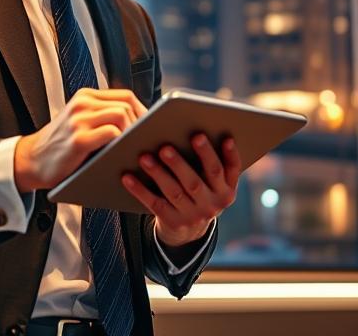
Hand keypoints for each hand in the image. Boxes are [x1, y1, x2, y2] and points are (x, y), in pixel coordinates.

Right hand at [14, 88, 146, 192]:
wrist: (31, 160)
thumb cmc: (61, 147)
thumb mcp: (80, 122)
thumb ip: (102, 117)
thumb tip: (142, 124)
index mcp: (85, 97)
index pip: (125, 96)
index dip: (143, 112)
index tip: (150, 129)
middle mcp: (82, 103)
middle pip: (127, 104)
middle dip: (142, 124)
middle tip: (146, 142)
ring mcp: (79, 120)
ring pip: (122, 115)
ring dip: (133, 133)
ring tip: (136, 148)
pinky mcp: (78, 139)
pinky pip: (111, 133)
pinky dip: (121, 143)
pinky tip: (122, 154)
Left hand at [121, 134, 240, 247]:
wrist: (189, 231)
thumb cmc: (197, 190)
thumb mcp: (210, 180)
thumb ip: (207, 159)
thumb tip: (188, 126)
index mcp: (226, 190)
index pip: (229, 169)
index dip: (230, 153)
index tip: (225, 137)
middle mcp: (214, 205)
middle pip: (196, 181)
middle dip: (180, 163)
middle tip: (165, 146)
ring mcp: (194, 216)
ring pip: (174, 192)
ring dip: (158, 173)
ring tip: (144, 156)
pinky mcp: (174, 222)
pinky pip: (154, 204)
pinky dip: (140, 190)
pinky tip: (127, 176)